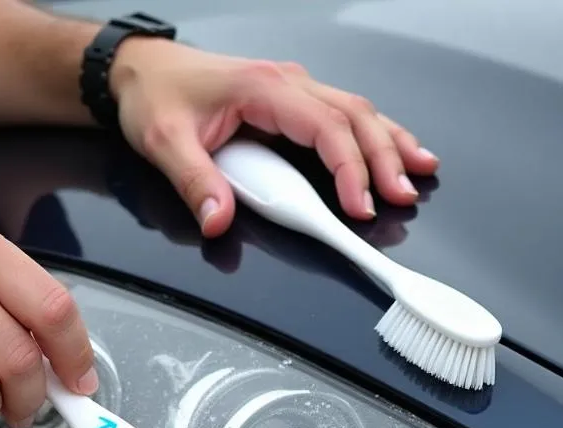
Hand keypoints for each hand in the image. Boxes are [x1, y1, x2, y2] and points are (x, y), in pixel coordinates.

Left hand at [110, 39, 439, 237]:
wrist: (142, 70)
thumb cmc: (156, 96)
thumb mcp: (165, 143)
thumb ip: (195, 183)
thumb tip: (219, 221)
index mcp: (263, 88)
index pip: (324, 127)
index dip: (349, 168)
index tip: (359, 205)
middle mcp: (286, 84)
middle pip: (354, 116)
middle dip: (384, 158)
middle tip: (402, 196)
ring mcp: (293, 91)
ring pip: (357, 112)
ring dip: (390, 143)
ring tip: (420, 170)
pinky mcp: (291, 104)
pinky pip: (343, 116)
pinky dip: (374, 135)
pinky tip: (395, 151)